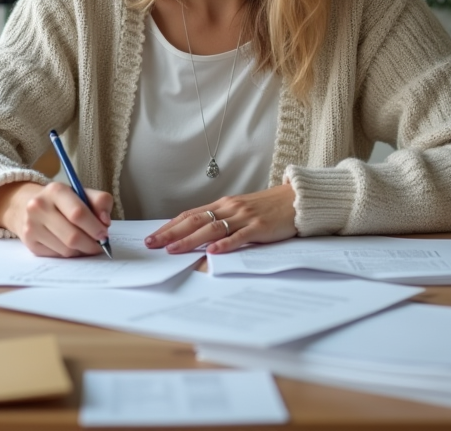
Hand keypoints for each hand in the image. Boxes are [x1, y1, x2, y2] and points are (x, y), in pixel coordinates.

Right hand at [0, 181, 112, 257]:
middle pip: (72, 236)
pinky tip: (72, 245)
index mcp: (55, 190)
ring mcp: (32, 226)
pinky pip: (57, 255)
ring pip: (66, 249)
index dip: (95, 227)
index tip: (104, 234)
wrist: (25, 205)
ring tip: (86, 244)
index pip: (78, 213)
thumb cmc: (60, 201)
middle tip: (100, 245)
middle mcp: (39, 207)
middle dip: (91, 244)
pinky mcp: (30, 242)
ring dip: (82, 250)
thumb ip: (99, 201)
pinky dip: (70, 253)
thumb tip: (105, 222)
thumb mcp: (80, 193)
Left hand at [144, 183, 297, 254]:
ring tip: (173, 250)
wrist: (297, 199)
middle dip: (171, 233)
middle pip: (194, 221)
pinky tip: (212, 251)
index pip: (189, 215)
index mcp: (223, 204)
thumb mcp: (241, 211)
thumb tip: (198, 234)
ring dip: (190, 240)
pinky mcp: (259, 226)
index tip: (153, 236)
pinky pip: (239, 236)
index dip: (169, 226)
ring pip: (212, 228)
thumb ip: (222, 220)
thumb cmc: (269, 207)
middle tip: (152, 244)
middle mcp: (230, 208)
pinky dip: (225, 244)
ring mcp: (244, 217)